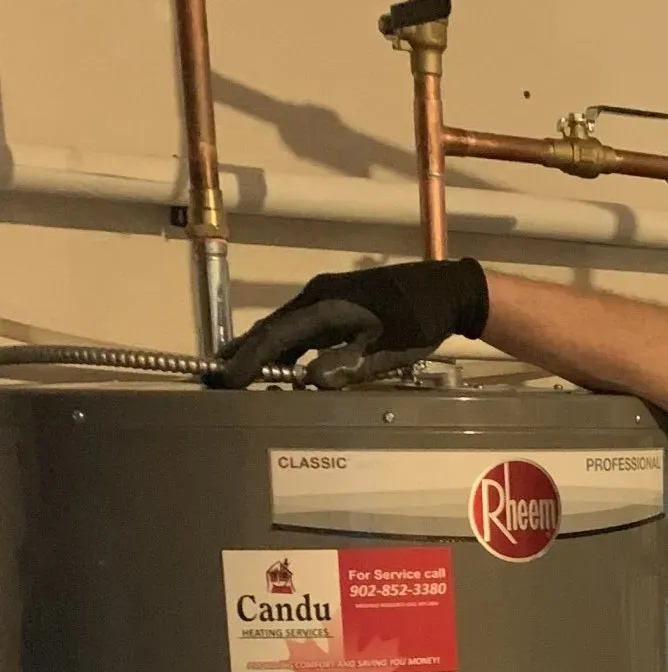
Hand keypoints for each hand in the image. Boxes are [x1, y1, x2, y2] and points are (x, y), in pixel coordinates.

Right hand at [211, 259, 490, 389]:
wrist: (446, 291)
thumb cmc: (419, 320)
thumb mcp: (387, 348)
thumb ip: (348, 364)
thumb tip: (310, 380)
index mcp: (324, 304)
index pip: (277, 335)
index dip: (249, 358)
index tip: (225, 378)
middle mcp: (317, 297)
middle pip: (273, 328)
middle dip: (245, 352)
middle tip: (216, 376)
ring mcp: (327, 299)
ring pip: (286, 328)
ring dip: (263, 349)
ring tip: (237, 371)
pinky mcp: (338, 306)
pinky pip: (303, 328)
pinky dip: (287, 345)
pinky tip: (279, 362)